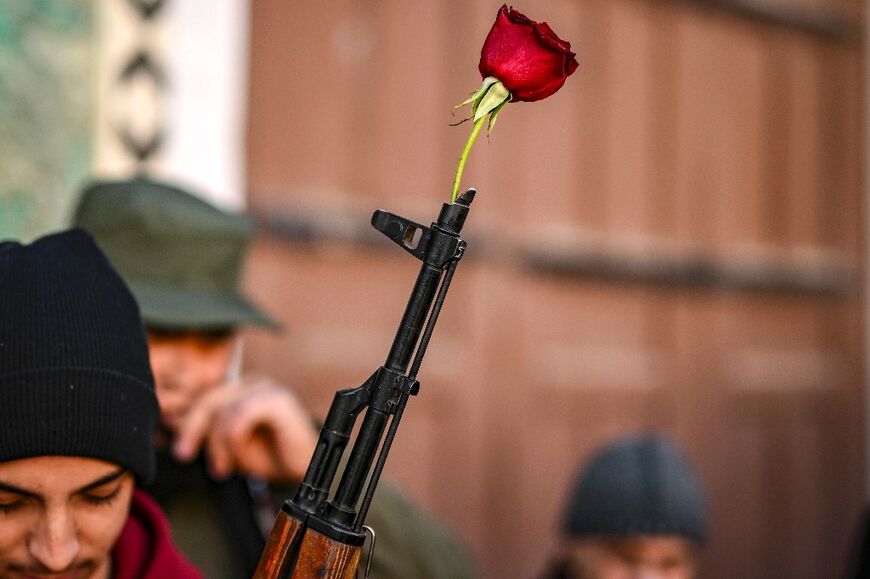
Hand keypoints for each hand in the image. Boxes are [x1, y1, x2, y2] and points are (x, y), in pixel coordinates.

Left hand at [171, 376, 317, 482]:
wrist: (302, 470)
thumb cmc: (267, 456)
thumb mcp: (224, 444)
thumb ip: (202, 429)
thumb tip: (167, 418)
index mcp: (238, 388)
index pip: (200, 392)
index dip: (181, 413)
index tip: (167, 439)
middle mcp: (251, 382)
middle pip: (207, 397)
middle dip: (190, 428)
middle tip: (184, 454)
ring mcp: (266, 388)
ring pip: (222, 408)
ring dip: (216, 443)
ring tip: (220, 467)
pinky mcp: (278, 400)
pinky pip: (240, 415)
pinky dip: (232, 440)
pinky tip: (234, 459)